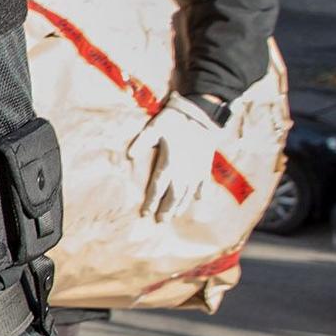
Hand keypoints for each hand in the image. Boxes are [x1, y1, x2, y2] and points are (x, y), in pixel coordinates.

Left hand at [134, 97, 226, 221]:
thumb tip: (129, 156)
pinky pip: (204, 182)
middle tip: (160, 222)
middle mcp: (183, 171)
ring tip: (175, 215)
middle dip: (166, 209)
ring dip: (181, 205)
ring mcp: (196, 169)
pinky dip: (201, 192)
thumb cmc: (175, 120)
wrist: (202, 113)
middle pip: (174, 195)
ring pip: (188, 192)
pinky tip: (198, 199)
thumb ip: (141, 142)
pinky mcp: (206, 164)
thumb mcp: (154, 127)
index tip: (145, 214)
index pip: (157, 188)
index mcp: (169, 164)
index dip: (151, 202)